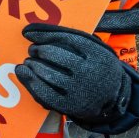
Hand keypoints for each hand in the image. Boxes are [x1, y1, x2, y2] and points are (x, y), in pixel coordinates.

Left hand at [15, 23, 131, 123]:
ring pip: (49, 75)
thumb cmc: (94, 65)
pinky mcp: (71, 106)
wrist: (113, 96)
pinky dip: (31, 82)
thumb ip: (66, 36)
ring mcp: (81, 91)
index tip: (28, 33)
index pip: (67, 39)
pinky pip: (45, 94)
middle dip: (38, 50)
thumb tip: (29, 31)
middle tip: (32, 50)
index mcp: (98, 54)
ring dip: (33, 66)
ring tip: (29, 62)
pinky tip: (25, 75)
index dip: (44, 35)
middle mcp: (90, 73)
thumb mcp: (92, 47)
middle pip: (56, 56)